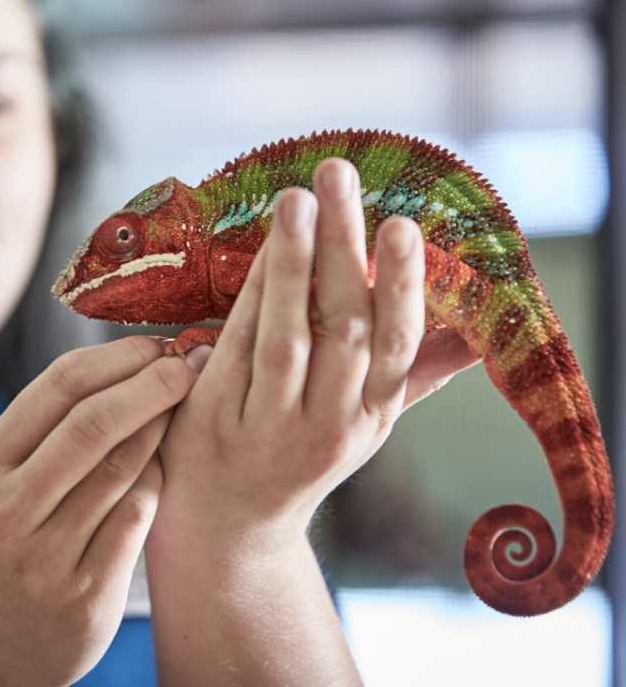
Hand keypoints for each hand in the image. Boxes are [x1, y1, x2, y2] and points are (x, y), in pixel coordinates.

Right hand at [0, 338, 201, 686]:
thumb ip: (48, 429)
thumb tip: (129, 363)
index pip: (61, 385)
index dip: (119, 356)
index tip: (156, 344)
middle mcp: (8, 511)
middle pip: (97, 422)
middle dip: (155, 383)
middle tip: (190, 364)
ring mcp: (46, 559)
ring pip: (126, 466)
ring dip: (164, 426)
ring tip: (183, 405)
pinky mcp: (85, 596)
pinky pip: (139, 515)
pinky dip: (159, 480)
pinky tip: (165, 466)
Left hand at [150, 157, 478, 547]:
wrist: (233, 522)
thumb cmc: (303, 452)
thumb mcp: (366, 423)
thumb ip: (415, 375)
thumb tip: (477, 335)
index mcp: (372, 413)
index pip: (397, 346)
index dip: (402, 287)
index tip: (403, 226)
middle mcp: (332, 423)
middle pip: (346, 329)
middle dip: (344, 248)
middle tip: (340, 174)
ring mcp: (273, 425)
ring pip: (290, 337)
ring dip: (295, 264)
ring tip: (296, 198)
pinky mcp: (220, 419)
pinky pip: (241, 348)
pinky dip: (253, 295)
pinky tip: (260, 247)